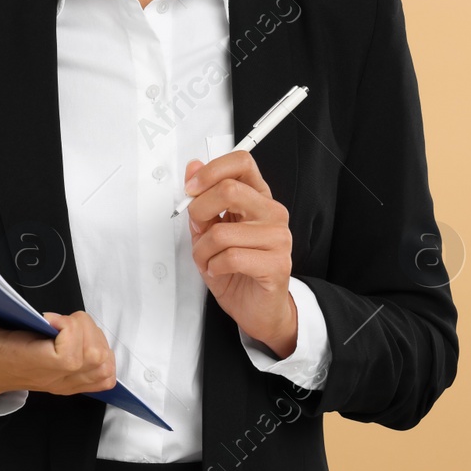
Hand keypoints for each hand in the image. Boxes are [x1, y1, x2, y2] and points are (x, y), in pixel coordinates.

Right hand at [0, 275, 116, 402]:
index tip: (49, 318)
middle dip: (85, 329)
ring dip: (95, 340)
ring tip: (72, 329)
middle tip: (62, 320)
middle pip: (93, 356)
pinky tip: (84, 344)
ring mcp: (62, 383)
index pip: (67, 357)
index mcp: (24, 361)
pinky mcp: (70, 385)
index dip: (70, 332)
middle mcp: (48, 376)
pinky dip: (104, 359)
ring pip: (102, 365)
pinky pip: (104, 378)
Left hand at [183, 150, 297, 357]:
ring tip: (209, 259)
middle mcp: (272, 213)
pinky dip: (214, 267)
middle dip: (199, 211)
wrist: (258, 308)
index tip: (191, 188)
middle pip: (229, 190)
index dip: (211, 171)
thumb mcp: (209, 230)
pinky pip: (231, 257)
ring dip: (203, 250)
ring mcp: (278, 238)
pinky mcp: (277, 264)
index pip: (241, 163)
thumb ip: (202, 199)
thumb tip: (193, 167)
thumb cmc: (235, 268)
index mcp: (257, 198)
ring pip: (222, 231)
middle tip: (198, 229)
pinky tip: (220, 270)